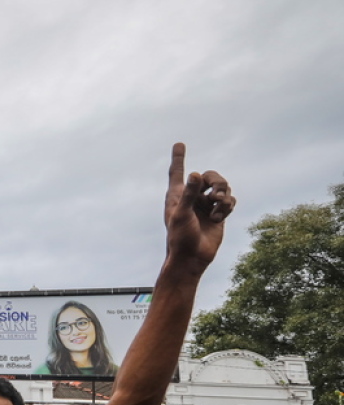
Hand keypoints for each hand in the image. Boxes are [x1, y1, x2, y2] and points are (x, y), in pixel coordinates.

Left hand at [164, 143, 234, 269]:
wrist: (192, 258)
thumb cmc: (180, 238)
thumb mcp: (182, 215)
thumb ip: (189, 194)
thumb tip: (196, 174)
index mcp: (177, 195)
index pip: (177, 172)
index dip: (179, 158)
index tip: (179, 143)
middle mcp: (192, 197)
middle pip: (210, 176)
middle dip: (217, 182)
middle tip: (216, 195)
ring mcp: (206, 205)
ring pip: (223, 187)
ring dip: (224, 196)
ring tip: (218, 210)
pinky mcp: (218, 213)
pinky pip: (230, 200)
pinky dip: (228, 206)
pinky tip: (219, 218)